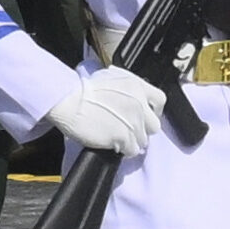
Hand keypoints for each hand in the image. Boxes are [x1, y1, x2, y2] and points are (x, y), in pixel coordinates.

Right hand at [40, 64, 169, 157]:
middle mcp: (139, 103)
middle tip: (130, 130)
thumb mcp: (112, 78)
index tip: (147, 116)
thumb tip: (135, 100)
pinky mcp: (123, 137)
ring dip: (132, 140)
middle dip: (143, 129)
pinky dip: (124, 150)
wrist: (70, 100)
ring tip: (117, 137)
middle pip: (154, 125)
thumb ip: (129, 90)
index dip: (154, 111)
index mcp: (137, 86)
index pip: (160, 100)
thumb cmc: (84, 90)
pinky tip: (113, 144)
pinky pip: (132, 150)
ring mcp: (133, 121)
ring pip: (143, 140)